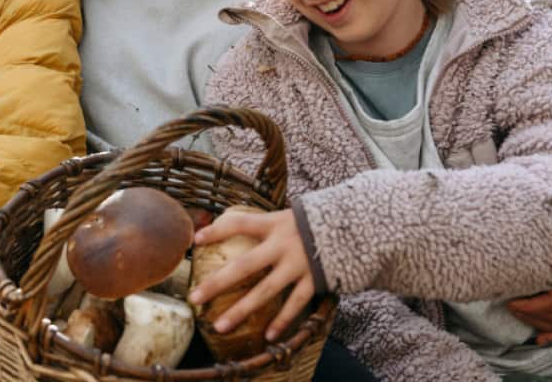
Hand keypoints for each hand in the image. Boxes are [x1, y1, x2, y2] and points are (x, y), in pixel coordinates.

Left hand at [187, 208, 314, 341]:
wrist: (357, 227)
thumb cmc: (314, 223)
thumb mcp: (288, 215)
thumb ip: (265, 225)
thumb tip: (234, 227)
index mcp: (275, 223)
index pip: (239, 223)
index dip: (217, 230)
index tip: (195, 239)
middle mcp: (284, 244)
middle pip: (244, 265)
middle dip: (217, 283)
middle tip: (194, 298)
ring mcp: (299, 264)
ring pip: (265, 291)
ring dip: (242, 310)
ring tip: (220, 326)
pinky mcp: (315, 280)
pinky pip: (295, 304)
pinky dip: (282, 321)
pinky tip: (267, 336)